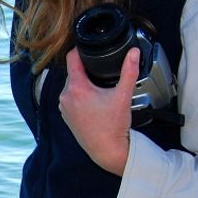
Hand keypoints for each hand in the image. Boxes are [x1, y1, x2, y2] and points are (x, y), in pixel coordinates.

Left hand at [60, 46, 137, 175]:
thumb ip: (129, 71)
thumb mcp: (123, 95)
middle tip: (99, 68)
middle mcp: (66, 96)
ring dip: (82, 83)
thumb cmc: (113, 127)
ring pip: (71, 85)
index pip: (71, 58)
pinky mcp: (66, 116)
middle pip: (72, 72)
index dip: (79, 50)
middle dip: (85, 69)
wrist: (107, 150)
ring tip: (98, 85)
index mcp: (77, 88)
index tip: (86, 47)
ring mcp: (64, 107)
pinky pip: (70, 98)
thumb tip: (133, 53)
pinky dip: (79, 95)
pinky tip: (93, 99)